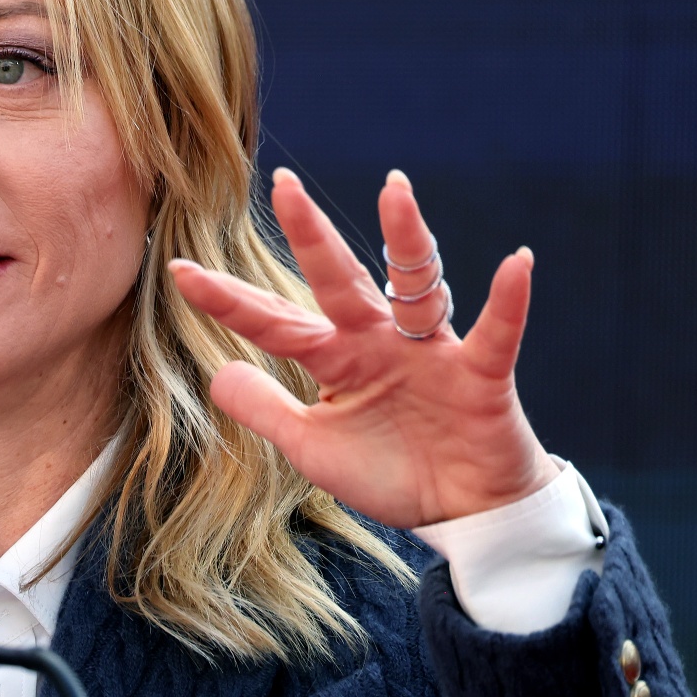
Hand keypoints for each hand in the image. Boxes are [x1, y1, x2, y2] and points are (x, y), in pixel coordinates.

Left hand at [169, 167, 558, 526]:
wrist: (460, 513)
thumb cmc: (389, 472)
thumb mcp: (311, 447)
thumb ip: (265, 410)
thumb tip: (215, 373)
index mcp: (334, 358)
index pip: (273, 322)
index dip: (228, 300)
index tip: (178, 270)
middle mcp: (378, 342)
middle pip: (339, 279)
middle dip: (311, 234)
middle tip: (283, 184)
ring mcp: (430, 353)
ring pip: (413, 286)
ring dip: (407, 238)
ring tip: (394, 188)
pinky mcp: (480, 375)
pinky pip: (496, 333)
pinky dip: (509, 301)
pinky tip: (518, 262)